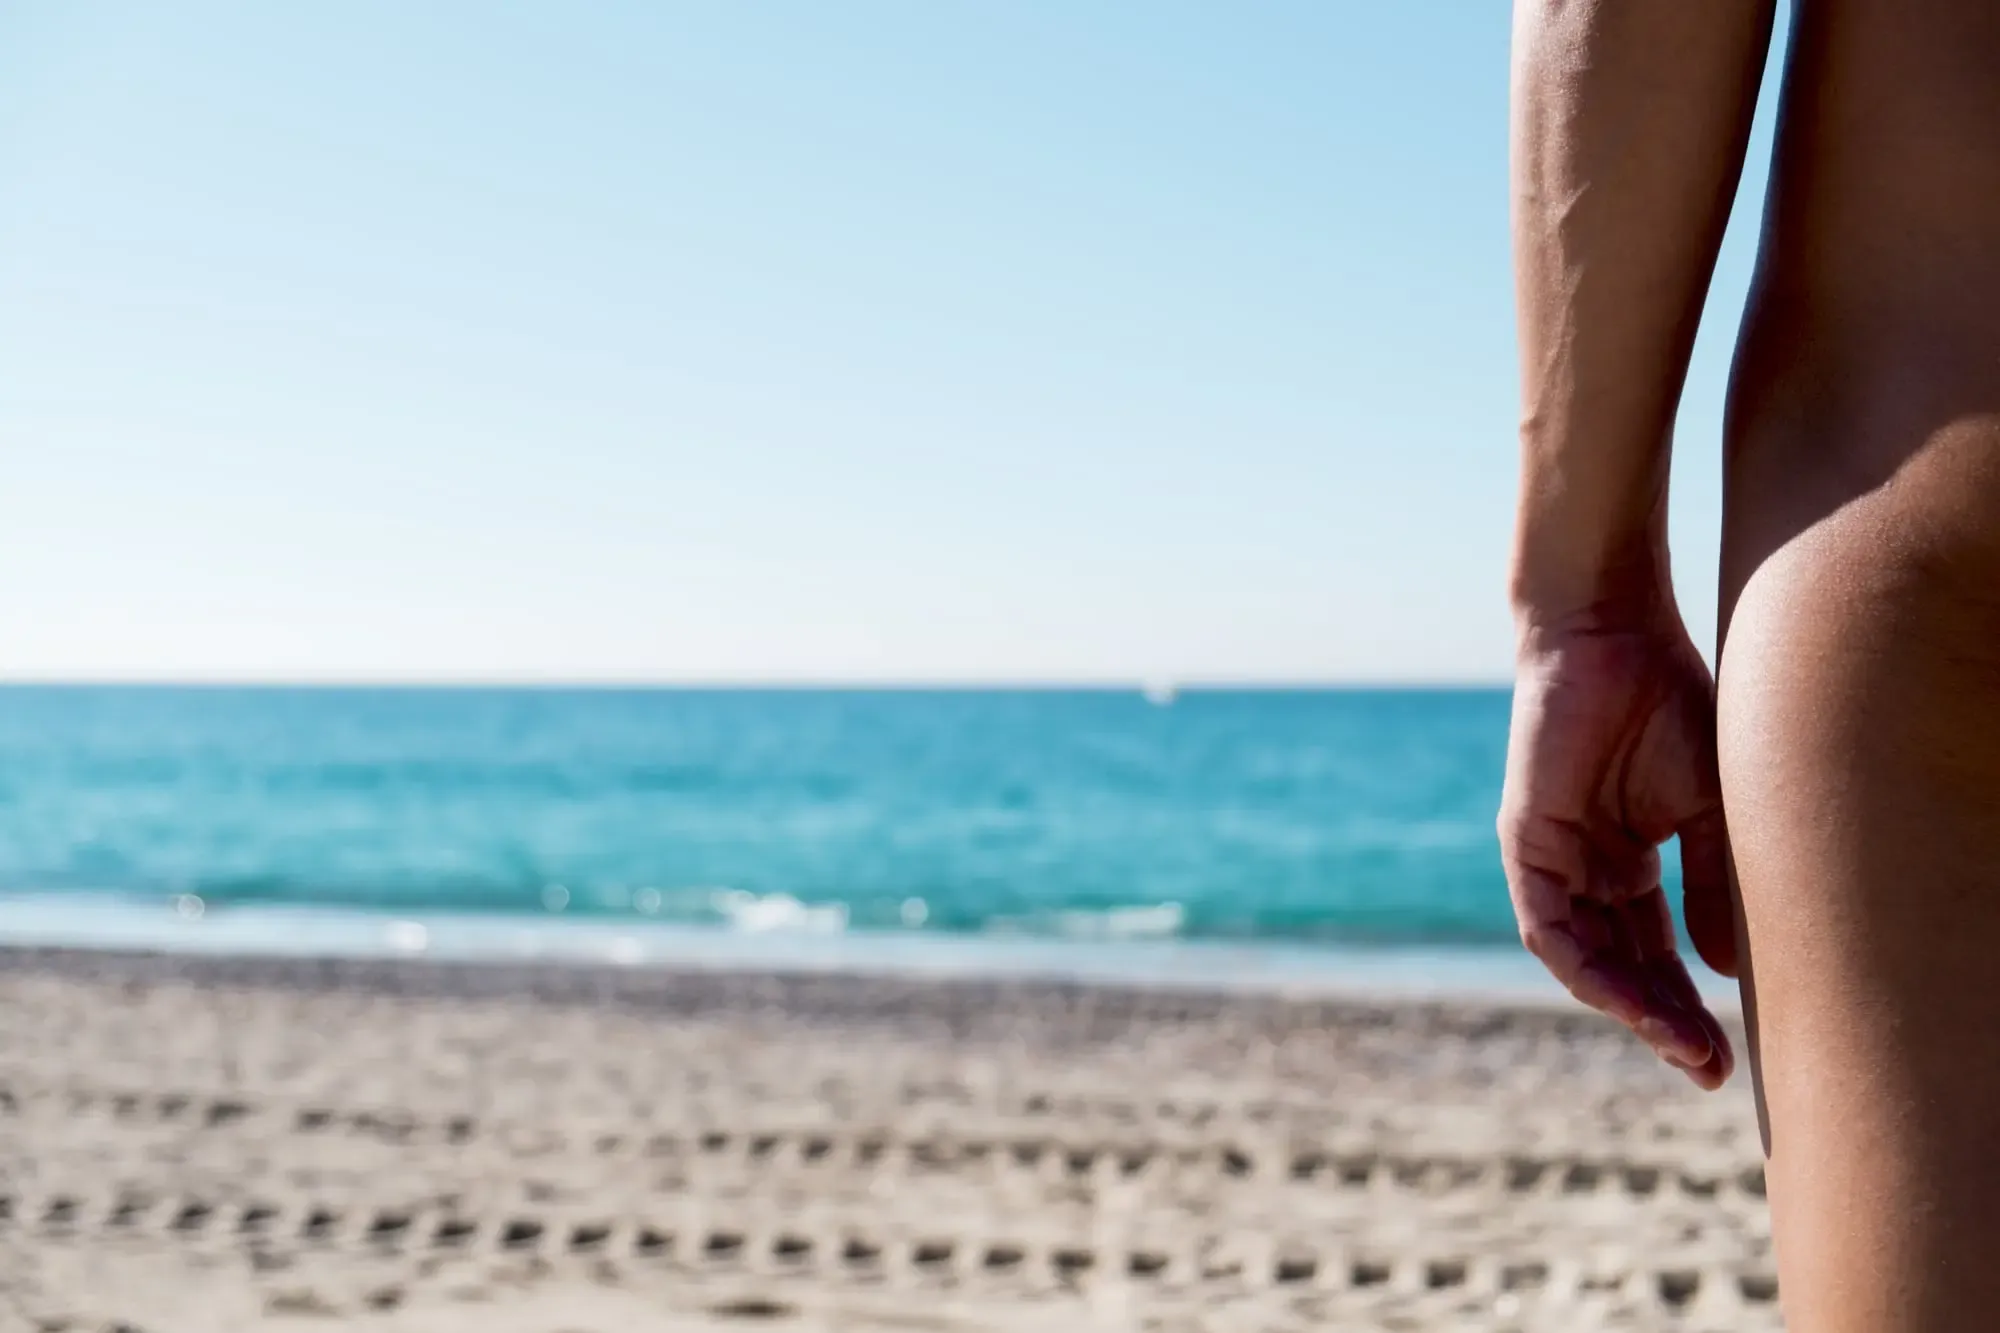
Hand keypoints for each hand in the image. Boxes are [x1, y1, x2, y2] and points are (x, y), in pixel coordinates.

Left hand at [1499, 608, 1736, 1088]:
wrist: (1613, 634)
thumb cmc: (1668, 703)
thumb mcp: (1706, 808)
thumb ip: (1712, 883)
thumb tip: (1728, 970)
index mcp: (1628, 860)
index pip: (1655, 951)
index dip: (1687, 1004)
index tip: (1724, 1056)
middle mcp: (1587, 868)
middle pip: (1622, 966)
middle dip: (1663, 1022)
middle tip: (1708, 1070)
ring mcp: (1553, 858)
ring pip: (1584, 958)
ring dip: (1630, 1007)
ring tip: (1680, 1047)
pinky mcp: (1525, 843)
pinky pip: (1548, 925)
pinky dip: (1584, 966)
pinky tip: (1624, 1000)